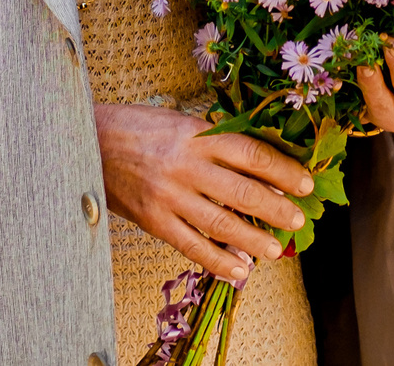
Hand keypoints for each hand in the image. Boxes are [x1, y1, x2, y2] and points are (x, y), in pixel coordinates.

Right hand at [95, 103, 315, 284]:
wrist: (88, 141)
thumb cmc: (140, 128)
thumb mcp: (182, 122)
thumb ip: (216, 142)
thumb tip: (261, 167)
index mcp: (197, 135)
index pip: (251, 153)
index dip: (283, 170)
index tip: (305, 183)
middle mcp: (186, 166)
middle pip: (242, 191)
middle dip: (276, 208)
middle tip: (298, 220)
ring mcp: (169, 196)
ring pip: (221, 224)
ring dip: (252, 240)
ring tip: (274, 250)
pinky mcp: (153, 221)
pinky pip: (192, 246)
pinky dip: (218, 261)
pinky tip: (238, 270)